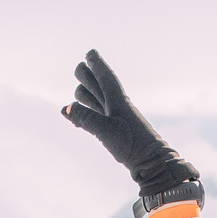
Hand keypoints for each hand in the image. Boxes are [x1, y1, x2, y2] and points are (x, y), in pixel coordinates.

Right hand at [61, 49, 200, 202]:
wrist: (152, 165)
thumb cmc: (133, 146)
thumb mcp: (107, 132)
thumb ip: (86, 119)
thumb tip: (65, 108)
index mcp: (118, 101)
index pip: (106, 76)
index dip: (97, 64)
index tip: (90, 52)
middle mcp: (116, 107)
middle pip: (97, 85)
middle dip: (87, 77)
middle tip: (80, 69)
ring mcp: (115, 120)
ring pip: (95, 101)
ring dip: (84, 96)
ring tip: (78, 94)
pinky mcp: (114, 133)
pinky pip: (94, 118)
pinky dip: (84, 114)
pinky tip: (75, 117)